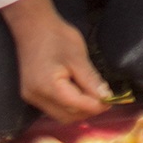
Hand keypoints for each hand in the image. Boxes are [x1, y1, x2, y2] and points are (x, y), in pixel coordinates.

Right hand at [0, 0, 108, 123]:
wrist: (33, 27)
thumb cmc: (57, 37)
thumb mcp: (78, 57)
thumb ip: (91, 79)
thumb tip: (106, 97)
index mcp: (48, 87)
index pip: (76, 106)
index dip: (96, 106)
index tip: (112, 101)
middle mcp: (36, 97)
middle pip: (68, 115)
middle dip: (88, 111)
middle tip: (105, 99)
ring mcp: (31, 97)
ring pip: (60, 115)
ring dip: (79, 110)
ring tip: (93, 96)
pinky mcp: (30, 94)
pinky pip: (52, 108)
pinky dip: (68, 105)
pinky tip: (79, 93)